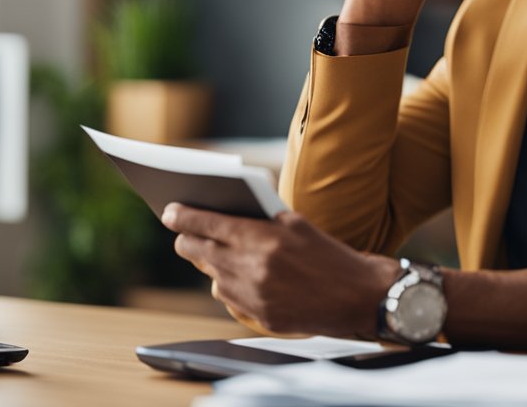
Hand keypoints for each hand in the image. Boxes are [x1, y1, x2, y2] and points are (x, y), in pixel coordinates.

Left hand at [162, 203, 397, 336]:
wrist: (357, 296)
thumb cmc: (329, 254)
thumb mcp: (296, 224)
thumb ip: (258, 220)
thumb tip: (222, 216)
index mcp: (259, 237)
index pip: (204, 223)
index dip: (181, 215)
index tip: (169, 210)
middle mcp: (249, 268)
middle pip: (196, 251)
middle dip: (187, 239)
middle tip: (184, 232)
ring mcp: (251, 295)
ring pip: (211, 275)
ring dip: (213, 263)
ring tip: (219, 253)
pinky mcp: (257, 316)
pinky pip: (228, 297)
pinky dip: (230, 285)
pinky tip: (243, 276)